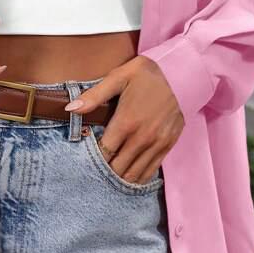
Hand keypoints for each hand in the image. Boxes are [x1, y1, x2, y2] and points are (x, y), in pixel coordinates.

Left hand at [64, 55, 184, 183]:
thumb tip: (70, 108)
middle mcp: (142, 137)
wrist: (183, 75)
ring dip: (120, 178)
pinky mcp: (168, 145)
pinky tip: (128, 175)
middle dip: (104, 171)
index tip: (84, 159)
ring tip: (109, 175)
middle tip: (94, 169)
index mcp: (126, 122)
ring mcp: (157, 144)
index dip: (92, 159)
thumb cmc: (147, 75)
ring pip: (134, 174)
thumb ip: (94, 96)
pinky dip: (138, 176)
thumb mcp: (118, 78)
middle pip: (117, 168)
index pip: (104, 152)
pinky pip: (151, 170)